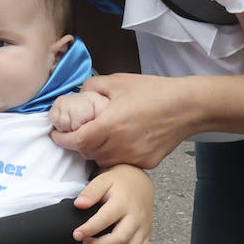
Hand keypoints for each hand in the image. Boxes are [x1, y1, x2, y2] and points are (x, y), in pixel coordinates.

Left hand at [50, 73, 195, 168]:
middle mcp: (119, 146)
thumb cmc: (154, 91)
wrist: (187, 107)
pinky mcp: (145, 163)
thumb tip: (79, 93)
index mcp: (110, 125)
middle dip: (77, 144)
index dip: (62, 139)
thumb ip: (92, 86)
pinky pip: (121, 162)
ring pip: (103, 160)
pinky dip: (114, 154)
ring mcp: (133, 157)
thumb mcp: (118, 81)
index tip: (56, 134)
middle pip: (87, 153)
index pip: (76, 141)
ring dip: (95, 151)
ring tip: (97, 137)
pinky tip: (119, 141)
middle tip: (74, 133)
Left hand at [70, 165, 152, 243]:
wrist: (139, 182)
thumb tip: (79, 204)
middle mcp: (136, 216)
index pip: (105, 219)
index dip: (89, 229)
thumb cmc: (119, 183)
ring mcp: (143, 228)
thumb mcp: (102, 180)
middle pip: (121, 239)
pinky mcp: (146, 235)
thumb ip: (90, 192)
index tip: (77, 234)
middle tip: (85, 243)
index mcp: (123, 202)